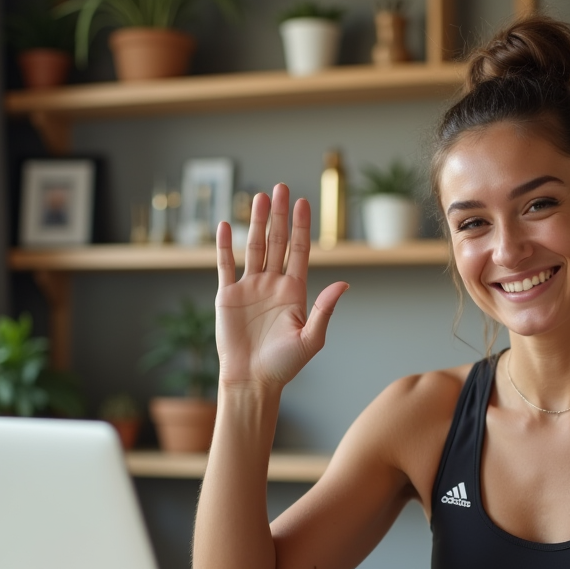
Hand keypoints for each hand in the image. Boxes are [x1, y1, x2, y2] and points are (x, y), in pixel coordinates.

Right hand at [214, 184, 348, 390]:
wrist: (252, 380)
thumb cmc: (284, 365)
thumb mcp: (311, 338)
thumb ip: (325, 310)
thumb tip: (344, 284)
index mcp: (295, 291)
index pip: (299, 251)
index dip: (301, 227)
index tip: (303, 202)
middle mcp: (273, 284)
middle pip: (277, 242)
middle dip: (279, 215)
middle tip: (281, 188)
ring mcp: (250, 288)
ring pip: (253, 247)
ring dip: (256, 222)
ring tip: (259, 197)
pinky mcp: (228, 296)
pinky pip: (225, 266)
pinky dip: (225, 246)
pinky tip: (225, 225)